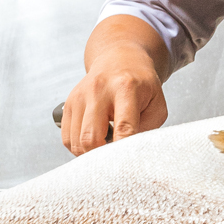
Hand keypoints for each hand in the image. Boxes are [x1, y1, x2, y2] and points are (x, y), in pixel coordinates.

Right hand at [61, 16, 170, 155]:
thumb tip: (129, 154)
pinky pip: (67, 138)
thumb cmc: (141, 84)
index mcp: (126, 87)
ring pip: (76, 141)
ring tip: (107, 144)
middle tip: (115, 159)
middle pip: (91, 137)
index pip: (124, 127)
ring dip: (91, 153)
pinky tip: (94, 140)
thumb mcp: (157, 103)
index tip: (127, 165)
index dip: (124, 151)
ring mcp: (80, 96)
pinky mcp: (68, 103)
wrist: (119, 59)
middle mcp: (99, 90)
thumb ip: (148, 129)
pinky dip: (79, 147)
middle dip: (102, 157)